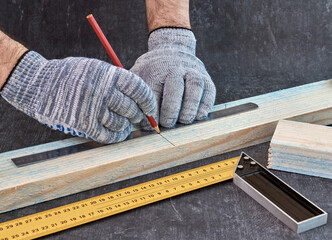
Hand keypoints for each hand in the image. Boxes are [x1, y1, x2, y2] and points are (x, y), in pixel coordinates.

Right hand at [0, 51, 155, 142]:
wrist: (38, 83)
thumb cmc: (69, 75)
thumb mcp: (94, 68)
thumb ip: (115, 81)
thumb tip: (138, 98)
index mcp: (107, 74)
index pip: (138, 89)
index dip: (148, 101)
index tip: (150, 109)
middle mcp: (102, 90)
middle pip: (131, 108)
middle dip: (138, 117)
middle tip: (137, 119)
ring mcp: (92, 108)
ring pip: (120, 124)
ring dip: (125, 128)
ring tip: (125, 126)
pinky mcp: (82, 123)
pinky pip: (107, 135)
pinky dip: (115, 137)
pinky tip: (117, 135)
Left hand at [130, 28, 215, 128]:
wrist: (173, 49)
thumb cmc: (152, 70)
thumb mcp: (139, 75)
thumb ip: (136, 94)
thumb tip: (135, 118)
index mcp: (156, 69)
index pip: (153, 91)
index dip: (152, 111)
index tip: (151, 124)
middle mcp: (175, 68)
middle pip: (175, 88)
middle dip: (171, 110)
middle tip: (167, 124)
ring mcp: (193, 72)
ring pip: (195, 88)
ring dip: (190, 108)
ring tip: (184, 120)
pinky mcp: (206, 78)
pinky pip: (209, 92)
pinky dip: (204, 106)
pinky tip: (197, 116)